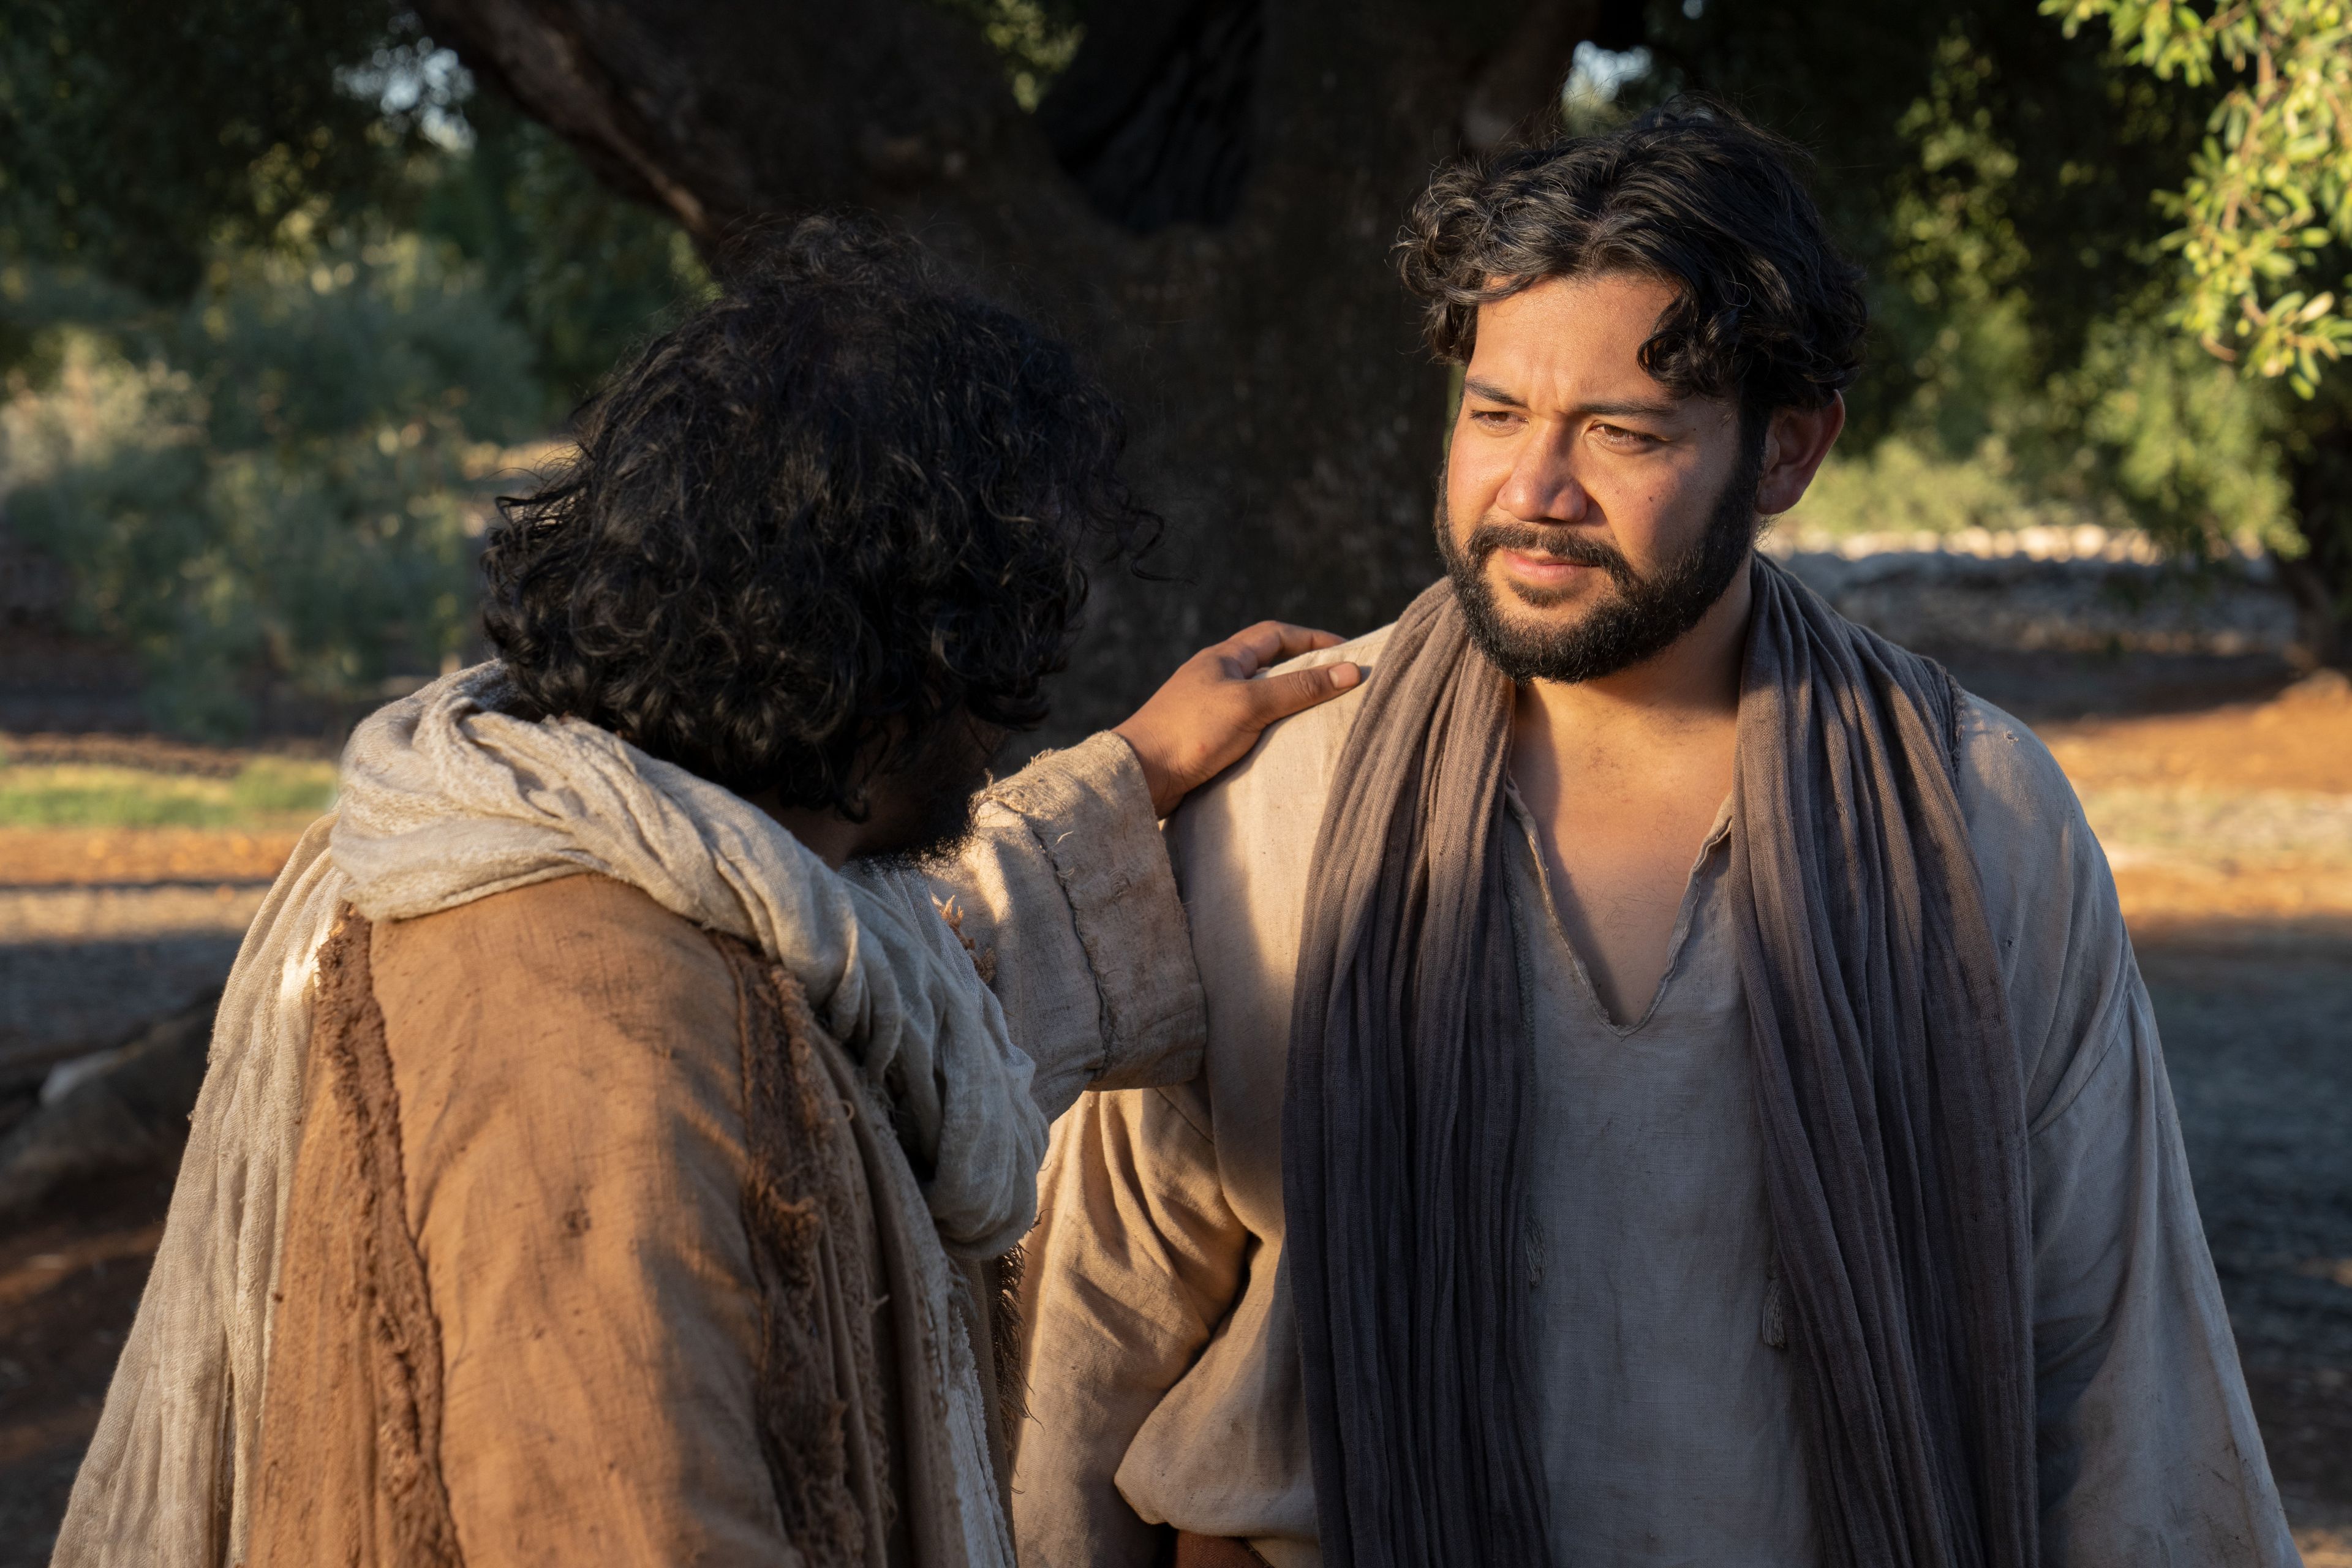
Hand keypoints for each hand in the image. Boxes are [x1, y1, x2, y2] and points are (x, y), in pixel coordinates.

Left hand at [1114, 621, 1362, 816]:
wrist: (1140, 776)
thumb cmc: (1191, 732)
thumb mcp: (1251, 704)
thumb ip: (1300, 688)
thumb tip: (1350, 671)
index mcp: (1223, 658)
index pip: (1275, 635)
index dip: (1312, 638)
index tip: (1345, 651)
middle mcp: (1214, 678)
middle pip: (1269, 665)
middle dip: (1304, 671)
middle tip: (1338, 686)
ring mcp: (1208, 709)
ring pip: (1258, 698)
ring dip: (1287, 704)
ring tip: (1319, 718)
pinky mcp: (1204, 739)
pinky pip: (1247, 727)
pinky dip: (1270, 731)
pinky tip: (1283, 747)